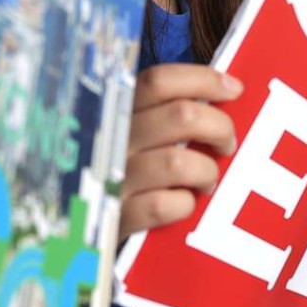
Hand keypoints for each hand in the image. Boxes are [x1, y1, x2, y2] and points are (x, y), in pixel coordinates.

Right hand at [119, 63, 240, 241]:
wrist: (72, 226)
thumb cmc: (120, 168)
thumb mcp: (130, 130)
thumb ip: (163, 111)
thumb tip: (225, 90)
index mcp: (117, 109)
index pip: (161, 80)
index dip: (204, 79)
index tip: (234, 89)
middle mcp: (112, 138)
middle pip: (182, 115)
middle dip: (220, 127)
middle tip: (227, 143)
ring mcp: (112, 178)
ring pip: (179, 162)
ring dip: (207, 171)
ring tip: (207, 180)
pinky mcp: (114, 217)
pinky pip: (164, 205)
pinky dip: (184, 204)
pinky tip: (182, 204)